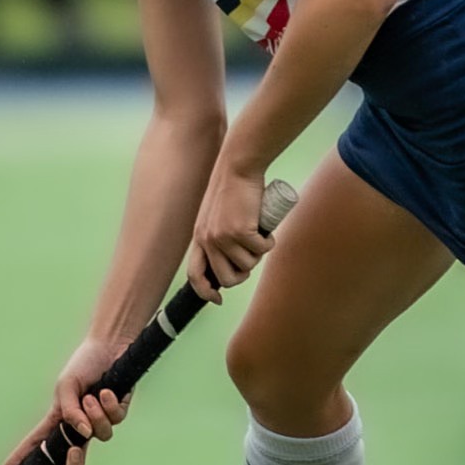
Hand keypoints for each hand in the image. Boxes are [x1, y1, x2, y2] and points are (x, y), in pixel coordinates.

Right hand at [1, 335, 130, 464]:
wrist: (110, 345)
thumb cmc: (84, 364)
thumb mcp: (67, 386)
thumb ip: (69, 411)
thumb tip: (83, 433)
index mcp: (60, 418)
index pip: (39, 442)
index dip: (23, 458)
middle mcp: (80, 424)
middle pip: (76, 458)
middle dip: (75, 461)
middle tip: (73, 451)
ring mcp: (100, 420)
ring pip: (101, 435)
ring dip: (95, 415)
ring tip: (92, 396)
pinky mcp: (118, 411)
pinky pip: (115, 419)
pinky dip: (109, 405)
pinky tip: (106, 391)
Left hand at [187, 160, 270, 304]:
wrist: (237, 166)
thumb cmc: (232, 188)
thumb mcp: (215, 214)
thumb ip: (217, 232)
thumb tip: (232, 256)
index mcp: (199, 237)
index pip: (195, 274)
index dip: (205, 291)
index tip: (217, 299)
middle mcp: (208, 240)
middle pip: (226, 278)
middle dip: (243, 275)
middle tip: (252, 258)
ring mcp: (224, 237)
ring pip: (247, 265)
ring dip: (258, 256)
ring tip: (260, 237)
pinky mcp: (241, 231)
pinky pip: (261, 250)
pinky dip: (268, 243)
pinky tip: (268, 232)